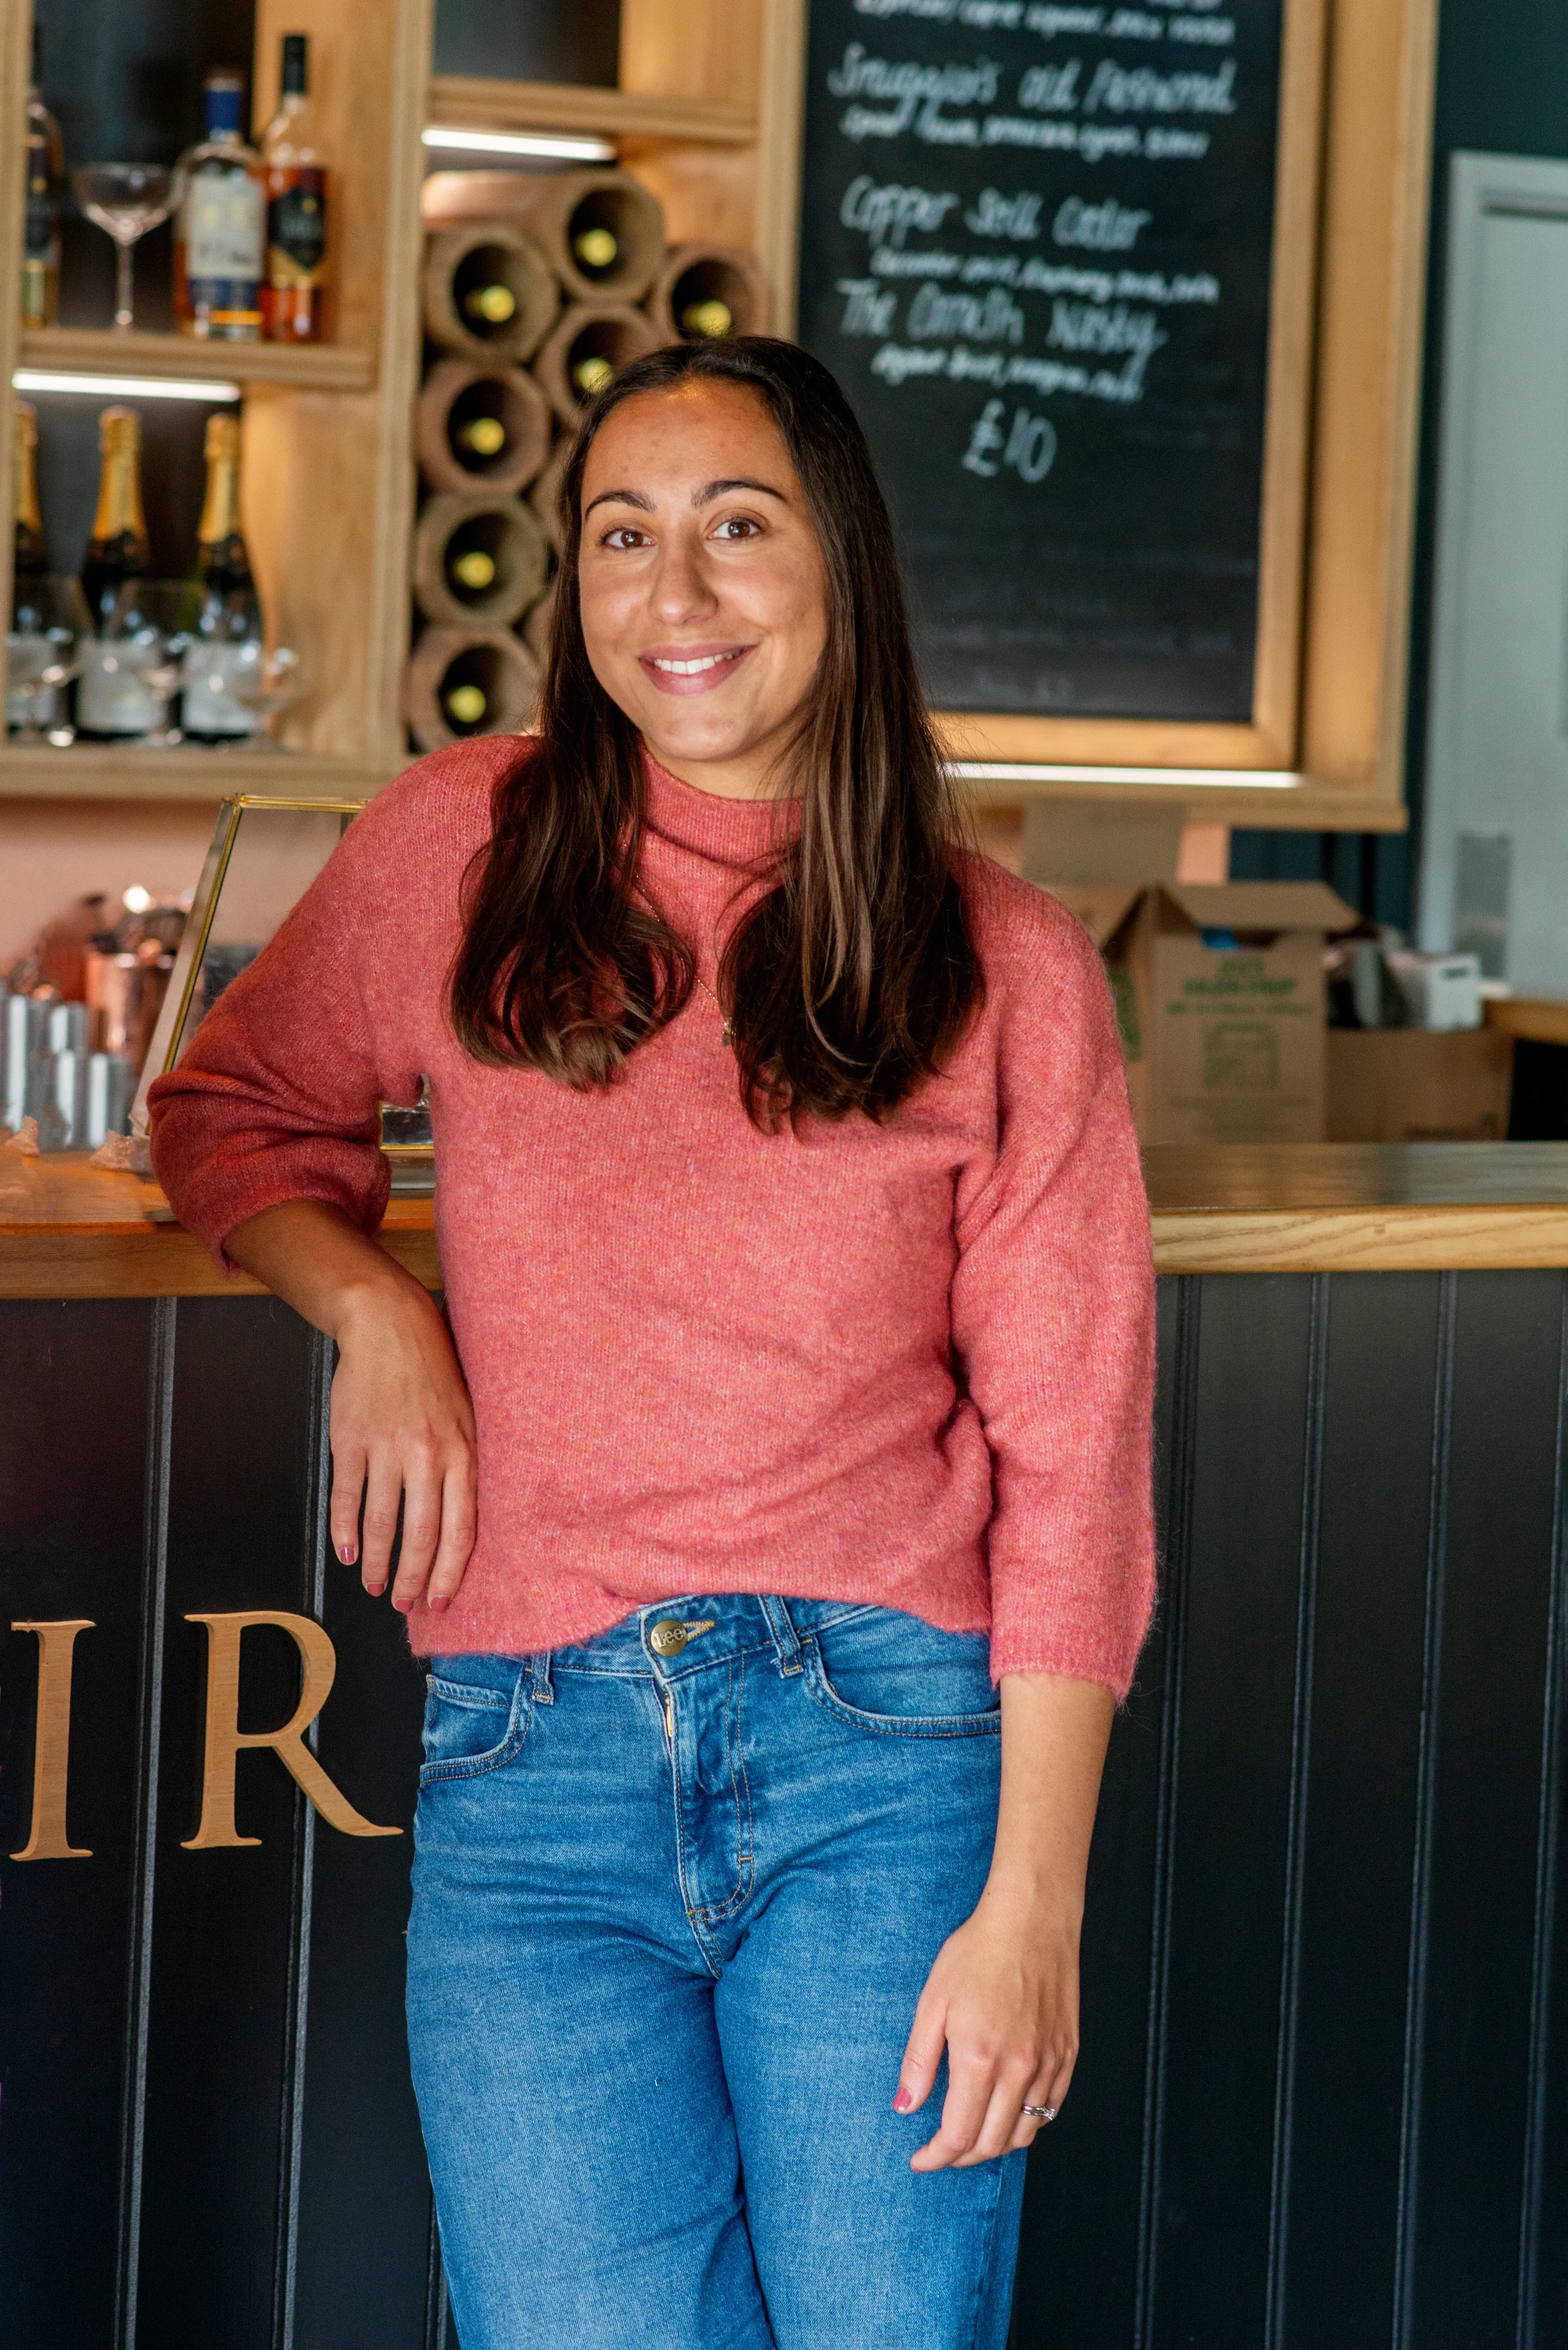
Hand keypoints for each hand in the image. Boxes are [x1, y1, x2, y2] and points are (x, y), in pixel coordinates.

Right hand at [329, 1284, 477, 1612]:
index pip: (461, 1529)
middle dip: (414, 1580)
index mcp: (462, 1452)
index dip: (451, 1572)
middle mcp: (427, 1455)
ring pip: (380, 1524)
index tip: (443, 1601)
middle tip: (407, 1604)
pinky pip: (347, 1497)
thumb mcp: (469, 1416)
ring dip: (377, 1564)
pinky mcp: (351, 1440)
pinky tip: (346, 1553)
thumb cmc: (434, 1372)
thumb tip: (463, 1524)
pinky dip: (344, 1533)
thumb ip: (467, 1466)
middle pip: (421, 1536)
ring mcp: (386, 1448)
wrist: (389, 1326)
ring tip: (375, 1585)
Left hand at [894, 1878, 1079, 2169]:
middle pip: (991, 2144)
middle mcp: (1019, 2070)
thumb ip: (918, 2062)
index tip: (920, 2159)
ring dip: (994, 2145)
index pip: (959, 2135)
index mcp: (980, 2059)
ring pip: (1024, 2134)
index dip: (936, 2157)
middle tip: (941, 2150)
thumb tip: (904, 2108)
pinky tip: (1008, 2113)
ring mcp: (1049, 2064)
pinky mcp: (1068, 2054)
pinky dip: (1027, 2124)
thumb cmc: (978, 1952)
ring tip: (972, 2135)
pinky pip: (1050, 2110)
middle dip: (961, 2157)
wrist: (1031, 1919)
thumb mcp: (933, 2002)